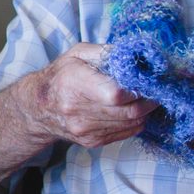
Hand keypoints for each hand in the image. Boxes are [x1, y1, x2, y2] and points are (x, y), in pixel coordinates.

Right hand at [26, 43, 158, 148]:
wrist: (38, 108)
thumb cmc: (61, 75)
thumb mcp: (78, 53)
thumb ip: (106, 52)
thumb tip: (135, 56)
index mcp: (75, 84)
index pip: (116, 94)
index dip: (137, 87)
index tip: (145, 79)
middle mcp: (78, 111)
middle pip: (130, 111)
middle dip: (149, 100)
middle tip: (155, 89)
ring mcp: (86, 130)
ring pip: (132, 124)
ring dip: (146, 111)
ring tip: (146, 97)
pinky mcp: (93, 141)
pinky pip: (127, 133)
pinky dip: (136, 121)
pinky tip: (131, 109)